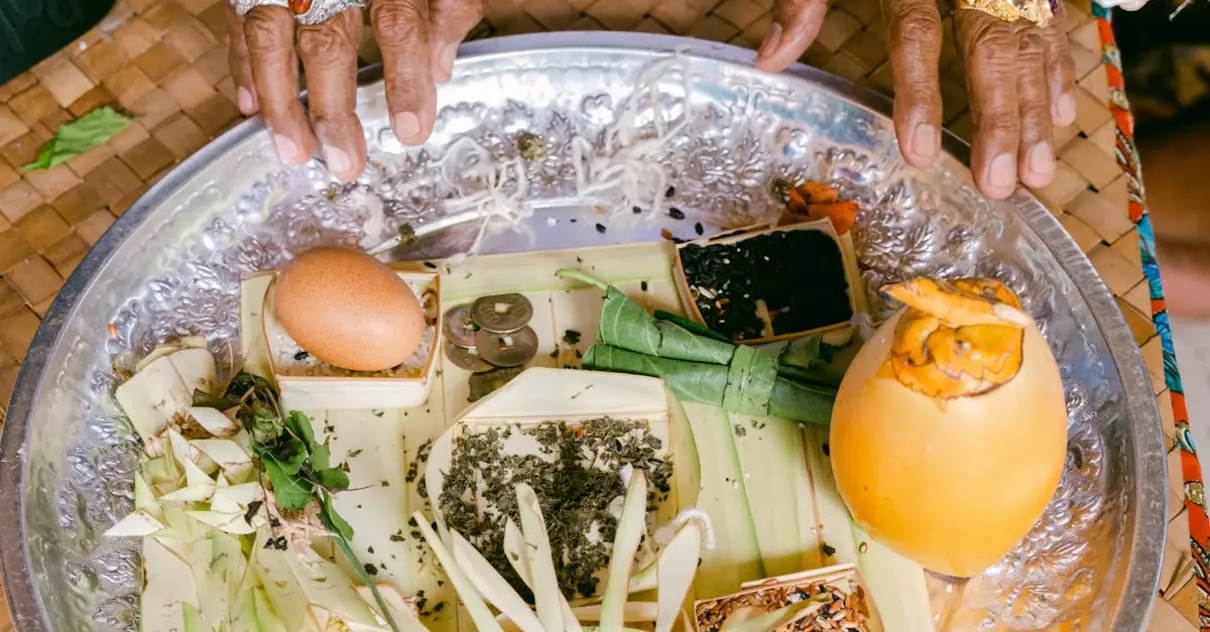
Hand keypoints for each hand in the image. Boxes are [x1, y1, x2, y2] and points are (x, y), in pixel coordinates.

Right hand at [226, 0, 481, 181]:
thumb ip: (445, 5)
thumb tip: (440, 70)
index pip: (397, 21)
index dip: (405, 78)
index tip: (412, 132)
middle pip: (327, 38)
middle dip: (333, 108)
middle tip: (345, 165)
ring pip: (268, 35)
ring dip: (279, 101)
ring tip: (292, 153)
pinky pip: (238, 20)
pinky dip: (243, 65)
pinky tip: (249, 106)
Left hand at [755, 0, 1075, 199]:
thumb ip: (804, 0)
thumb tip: (771, 62)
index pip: (917, 33)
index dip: (921, 94)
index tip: (923, 152)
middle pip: (993, 45)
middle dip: (1001, 119)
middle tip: (1001, 183)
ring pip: (1033, 38)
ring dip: (1038, 108)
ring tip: (1038, 171)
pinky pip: (1053, 19)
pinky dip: (1059, 68)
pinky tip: (1061, 113)